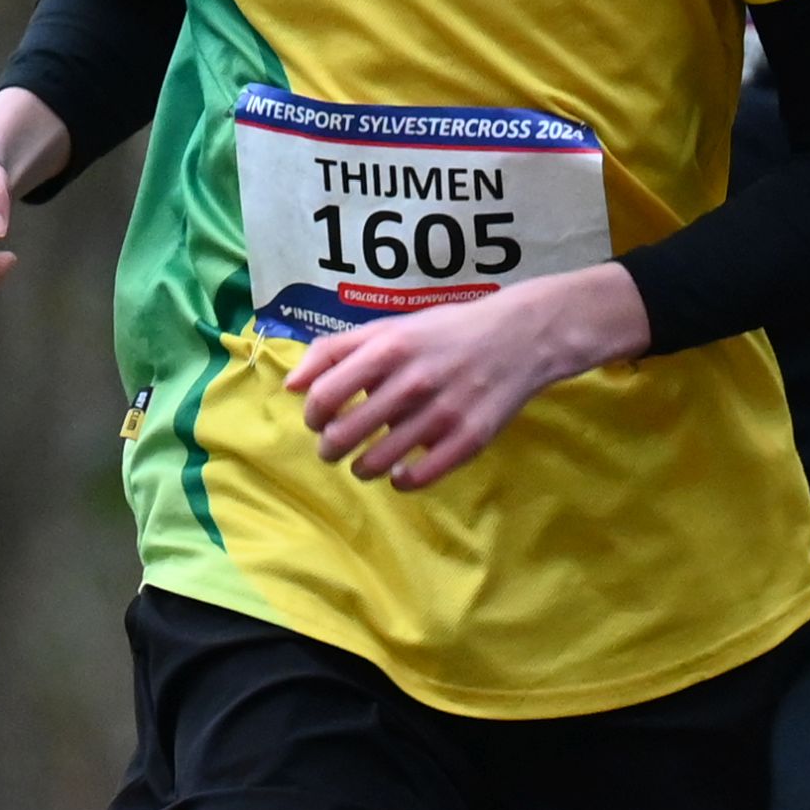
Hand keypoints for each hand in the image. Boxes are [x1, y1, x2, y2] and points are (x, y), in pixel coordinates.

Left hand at [289, 266, 646, 488]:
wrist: (518, 336)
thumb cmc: (444, 332)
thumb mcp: (388, 328)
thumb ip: (335, 350)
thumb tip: (290, 385)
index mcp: (387, 349)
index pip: (323, 396)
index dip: (312, 415)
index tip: (319, 419)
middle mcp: (412, 382)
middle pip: (342, 435)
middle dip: (329, 448)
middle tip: (335, 447)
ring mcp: (441, 414)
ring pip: (376, 463)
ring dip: (360, 468)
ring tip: (365, 462)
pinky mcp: (468, 440)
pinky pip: (418, 478)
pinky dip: (400, 481)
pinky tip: (401, 471)